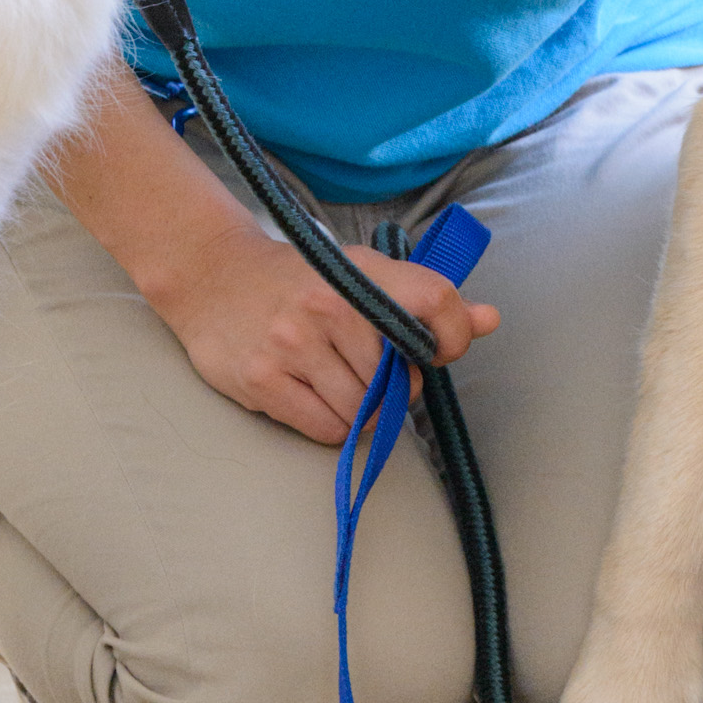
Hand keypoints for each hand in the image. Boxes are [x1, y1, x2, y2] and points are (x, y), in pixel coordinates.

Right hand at [146, 206, 498, 445]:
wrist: (212, 276)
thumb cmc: (298, 279)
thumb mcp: (360, 273)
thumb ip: (425, 300)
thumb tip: (490, 321)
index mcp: (360, 273)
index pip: (435, 302)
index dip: (453, 336)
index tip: (439, 350)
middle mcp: (329, 306)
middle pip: (397, 378)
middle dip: (393, 385)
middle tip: (369, 368)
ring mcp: (294, 345)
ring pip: (362, 411)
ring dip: (361, 410)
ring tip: (339, 381)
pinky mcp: (264, 381)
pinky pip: (326, 429)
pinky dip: (332, 424)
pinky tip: (317, 396)